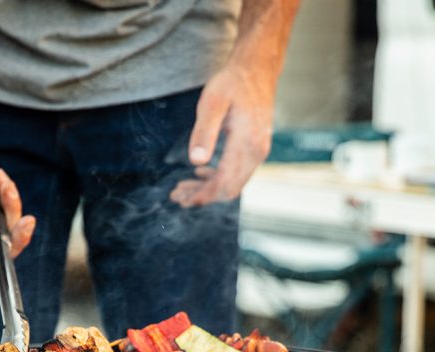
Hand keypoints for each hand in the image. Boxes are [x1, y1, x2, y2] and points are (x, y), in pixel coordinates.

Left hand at [169, 64, 274, 206]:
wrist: (257, 69)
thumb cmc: (232, 83)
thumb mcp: (212, 103)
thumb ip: (204, 132)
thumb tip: (196, 162)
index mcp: (248, 145)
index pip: (224, 183)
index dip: (202, 195)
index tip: (180, 199)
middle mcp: (257, 153)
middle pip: (228, 189)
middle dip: (202, 196)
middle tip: (176, 196)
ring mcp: (258, 152)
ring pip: (232, 184)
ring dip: (207, 189)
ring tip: (182, 188)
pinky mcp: (255, 149)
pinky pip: (236, 173)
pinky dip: (217, 178)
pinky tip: (199, 173)